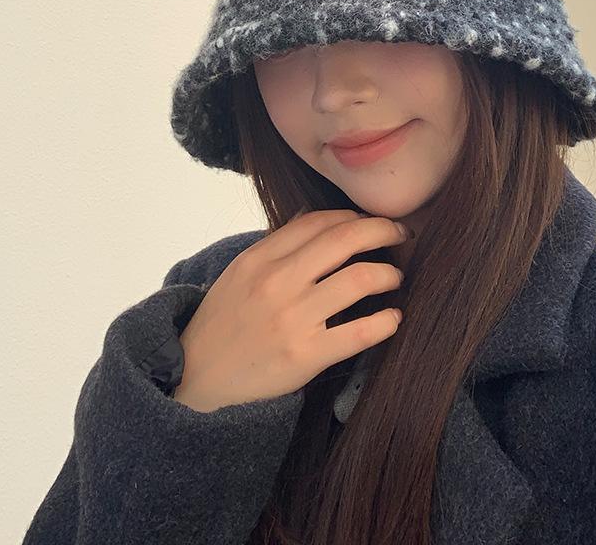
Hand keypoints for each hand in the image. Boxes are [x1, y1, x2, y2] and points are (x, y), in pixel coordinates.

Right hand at [173, 210, 408, 411]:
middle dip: (383, 230)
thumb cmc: (222, 324)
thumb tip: (315, 219)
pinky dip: (386, 322)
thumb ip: (275, 248)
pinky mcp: (305, 356)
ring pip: (359, 280)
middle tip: (401, 234)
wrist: (195, 379)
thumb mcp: (239, 274)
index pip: (318, 221)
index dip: (353, 216)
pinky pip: (360, 332)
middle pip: (345, 239)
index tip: (370, 222)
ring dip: (388, 274)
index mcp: (259, 258)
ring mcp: (292, 318)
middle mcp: (277, 282)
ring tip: (395, 277)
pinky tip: (394, 318)